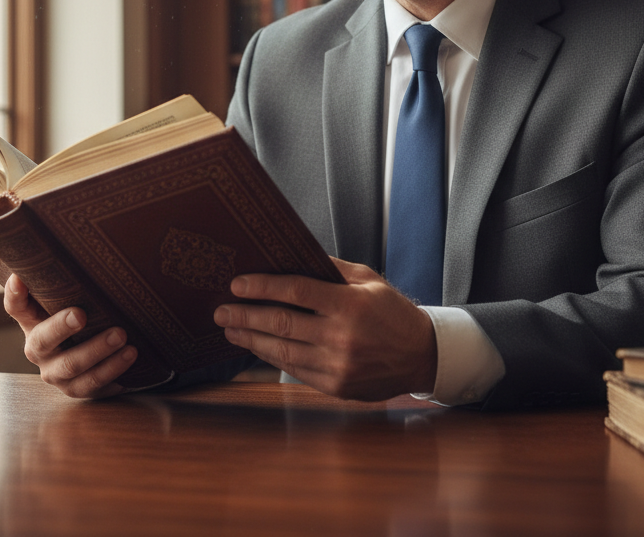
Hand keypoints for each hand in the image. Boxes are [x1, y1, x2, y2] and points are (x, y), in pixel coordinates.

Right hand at [3, 274, 137, 398]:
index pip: (16, 307)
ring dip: (98, 351)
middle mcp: (39, 350)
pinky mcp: (77, 390)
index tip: (19, 277)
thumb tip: (82, 238)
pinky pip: (93, 385)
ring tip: (123, 337)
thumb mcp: (74, 300)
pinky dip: (113, 372)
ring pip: (72, 366)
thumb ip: (71, 279)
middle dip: (61, 327)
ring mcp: (56, 373)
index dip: (14, 294)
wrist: (98, 357)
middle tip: (81, 314)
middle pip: (43, 341)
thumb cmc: (86, 316)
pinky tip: (130, 358)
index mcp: (33, 322)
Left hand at [212, 258, 436, 400]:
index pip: (296, 291)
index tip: (237, 284)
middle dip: (245, 316)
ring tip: (230, 330)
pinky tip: (257, 347)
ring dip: (251, 340)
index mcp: (350, 304)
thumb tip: (290, 256)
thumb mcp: (367, 279)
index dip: (262, 287)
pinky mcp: (336, 386)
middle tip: (221, 310)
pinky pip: (295, 370)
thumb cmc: (392, 311)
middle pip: (281, 323)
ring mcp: (338, 365)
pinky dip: (272, 358)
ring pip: (282, 351)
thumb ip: (330, 268)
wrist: (422, 355)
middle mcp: (342, 336)